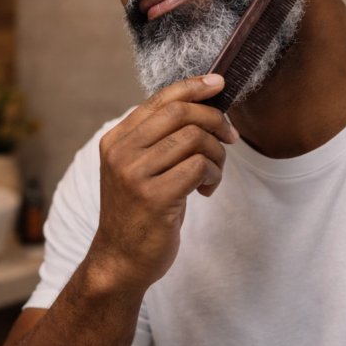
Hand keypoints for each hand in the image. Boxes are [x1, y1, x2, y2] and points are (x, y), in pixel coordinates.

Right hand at [88, 74, 238, 289]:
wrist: (120, 260)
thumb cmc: (138, 213)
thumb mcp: (138, 170)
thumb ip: (158, 140)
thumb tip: (202, 107)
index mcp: (115, 140)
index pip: (159, 100)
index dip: (193, 87)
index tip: (219, 84)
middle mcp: (120, 152)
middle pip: (179, 114)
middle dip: (214, 120)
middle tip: (230, 137)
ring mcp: (134, 174)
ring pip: (194, 140)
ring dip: (216, 155)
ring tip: (213, 175)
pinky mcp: (154, 197)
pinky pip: (199, 168)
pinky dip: (213, 176)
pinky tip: (206, 192)